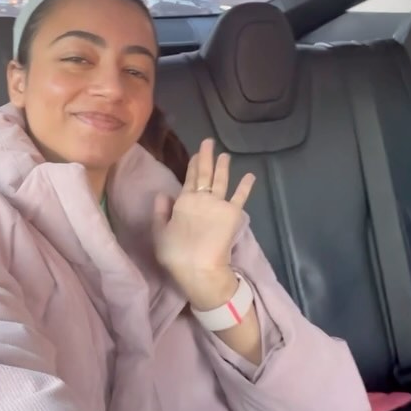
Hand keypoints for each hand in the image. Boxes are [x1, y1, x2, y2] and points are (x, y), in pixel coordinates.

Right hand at [152, 139, 254, 309]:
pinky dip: (246, 185)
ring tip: (225, 155)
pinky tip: (250, 175)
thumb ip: (161, 212)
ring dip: (223, 166)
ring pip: (221, 180)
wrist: (200, 267)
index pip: (188, 178)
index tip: (196, 153)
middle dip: (207, 157)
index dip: (192, 164)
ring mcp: (219, 203)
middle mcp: (202, 197)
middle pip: (205, 174)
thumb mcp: (159, 233)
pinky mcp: (234, 213)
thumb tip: (163, 193)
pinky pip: (240, 196)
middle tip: (209, 142)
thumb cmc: (176, 254)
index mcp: (183, 201)